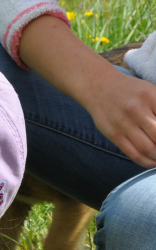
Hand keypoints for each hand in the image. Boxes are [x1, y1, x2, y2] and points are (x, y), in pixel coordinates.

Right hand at [19, 15, 155, 167]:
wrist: (98, 87)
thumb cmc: (129, 92)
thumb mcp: (149, 92)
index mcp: (151, 96)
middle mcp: (137, 109)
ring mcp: (124, 122)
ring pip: (148, 148)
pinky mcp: (113, 134)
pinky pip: (133, 154)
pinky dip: (145, 162)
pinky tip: (152, 162)